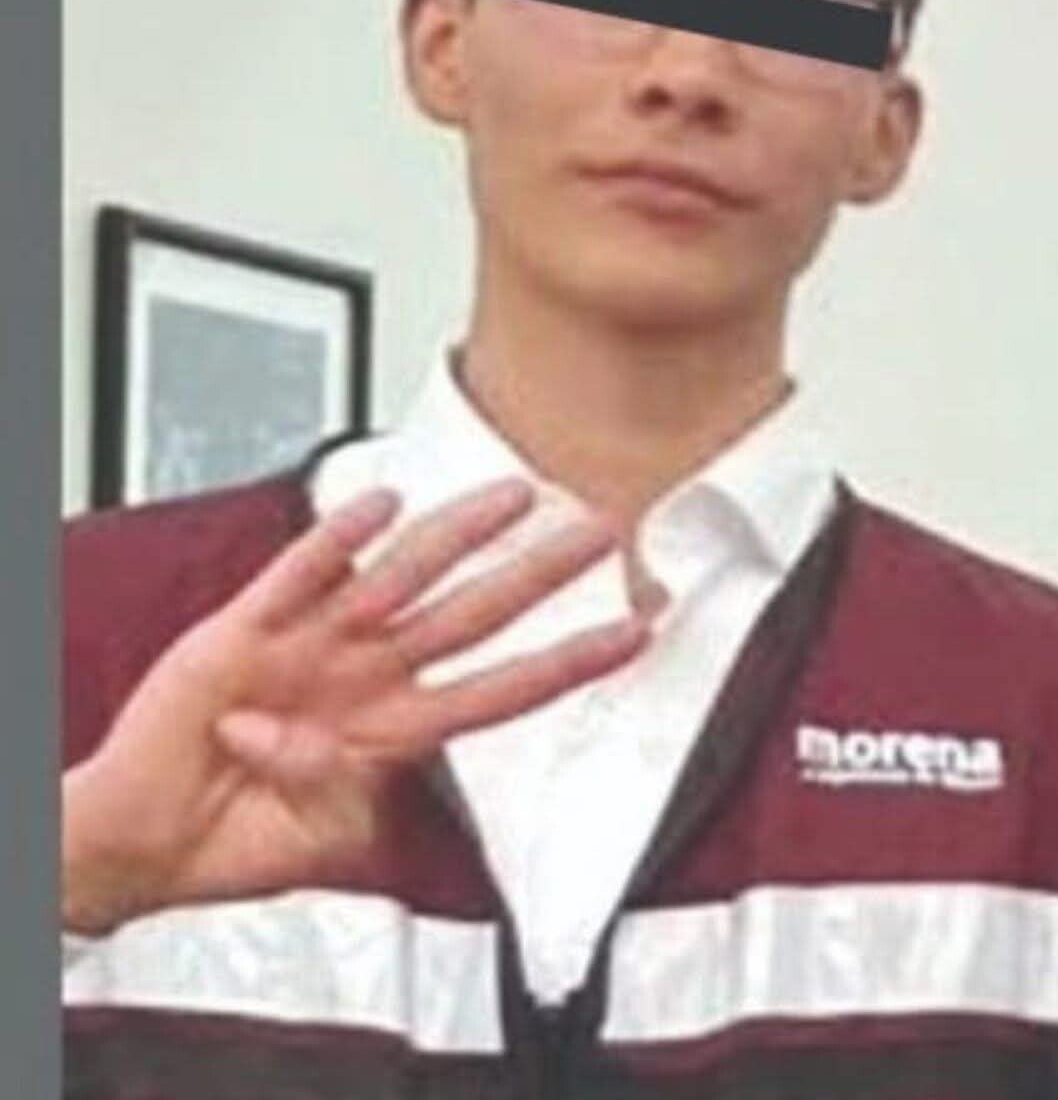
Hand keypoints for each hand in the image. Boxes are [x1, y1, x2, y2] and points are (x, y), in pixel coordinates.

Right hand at [62, 480, 648, 933]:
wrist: (145, 838)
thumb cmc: (238, 838)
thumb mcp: (319, 838)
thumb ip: (341, 793)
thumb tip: (334, 747)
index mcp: (394, 728)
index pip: (504, 689)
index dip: (569, 662)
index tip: (633, 631)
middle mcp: (365, 675)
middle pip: (473, 616)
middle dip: (537, 574)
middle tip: (598, 530)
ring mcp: (312, 647)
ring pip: (401, 578)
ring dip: (458, 537)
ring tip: (514, 497)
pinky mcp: (245, 632)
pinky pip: (298, 577)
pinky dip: (336, 543)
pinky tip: (379, 506)